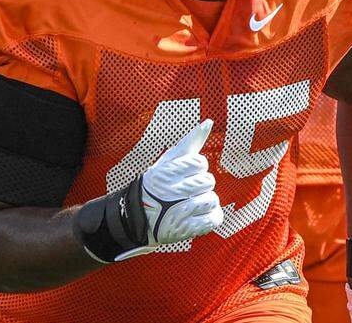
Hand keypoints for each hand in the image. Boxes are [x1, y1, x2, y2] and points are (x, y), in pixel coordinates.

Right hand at [131, 118, 222, 253]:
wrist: (137, 220)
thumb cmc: (156, 186)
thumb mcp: (166, 162)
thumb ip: (189, 142)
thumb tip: (208, 122)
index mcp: (167, 172)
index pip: (200, 163)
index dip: (195, 169)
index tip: (183, 175)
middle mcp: (173, 191)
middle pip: (208, 181)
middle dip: (201, 185)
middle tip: (186, 191)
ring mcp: (180, 212)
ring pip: (212, 200)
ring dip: (206, 202)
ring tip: (191, 205)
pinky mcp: (186, 230)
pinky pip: (214, 219)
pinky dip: (211, 218)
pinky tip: (198, 216)